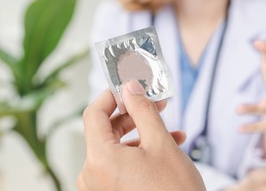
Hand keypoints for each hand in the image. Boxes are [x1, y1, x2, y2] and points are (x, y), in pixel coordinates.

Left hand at [77, 82, 205, 190]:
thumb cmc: (173, 189)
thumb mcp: (161, 143)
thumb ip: (143, 111)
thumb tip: (130, 88)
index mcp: (99, 159)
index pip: (94, 114)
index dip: (112, 95)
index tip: (132, 84)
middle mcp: (91, 174)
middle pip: (105, 131)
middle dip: (133, 115)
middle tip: (158, 103)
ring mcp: (99, 187)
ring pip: (116, 148)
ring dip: (142, 135)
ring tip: (171, 131)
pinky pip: (119, 165)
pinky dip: (139, 154)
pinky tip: (166, 148)